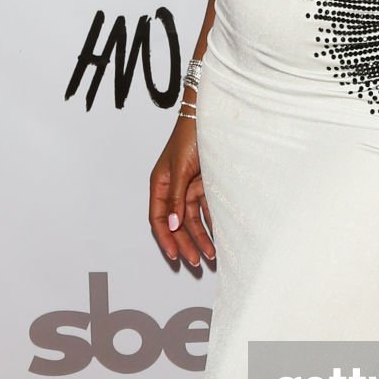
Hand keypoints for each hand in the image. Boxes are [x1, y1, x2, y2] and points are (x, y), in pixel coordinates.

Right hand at [149, 114, 216, 268]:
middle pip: (177, 223)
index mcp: (160, 184)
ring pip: (194, 220)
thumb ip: (175, 198)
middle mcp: (174, 188)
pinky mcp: (207, 185)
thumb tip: (171, 225)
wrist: (213, 117)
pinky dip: (213, 223)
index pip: (158, 219)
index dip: (165, 238)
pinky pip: (208, 209)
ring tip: (212, 255)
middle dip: (186, 243)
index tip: (175, 256)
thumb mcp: (180, 169)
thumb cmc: (190, 137)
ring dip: (202, 237)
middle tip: (197, 262)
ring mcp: (190, 187)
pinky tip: (220, 237)